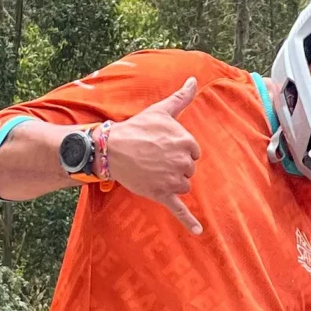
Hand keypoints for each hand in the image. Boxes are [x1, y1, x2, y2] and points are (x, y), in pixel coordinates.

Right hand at [105, 76, 202, 233]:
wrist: (111, 149)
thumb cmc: (137, 127)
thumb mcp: (161, 110)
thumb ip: (181, 97)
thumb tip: (194, 79)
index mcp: (186, 141)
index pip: (193, 151)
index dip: (178, 149)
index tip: (162, 145)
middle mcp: (182, 162)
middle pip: (189, 169)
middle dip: (175, 165)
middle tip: (154, 157)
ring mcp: (172, 180)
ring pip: (183, 186)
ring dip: (172, 181)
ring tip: (153, 171)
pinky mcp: (162, 194)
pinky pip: (179, 210)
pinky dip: (189, 221)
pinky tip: (198, 231)